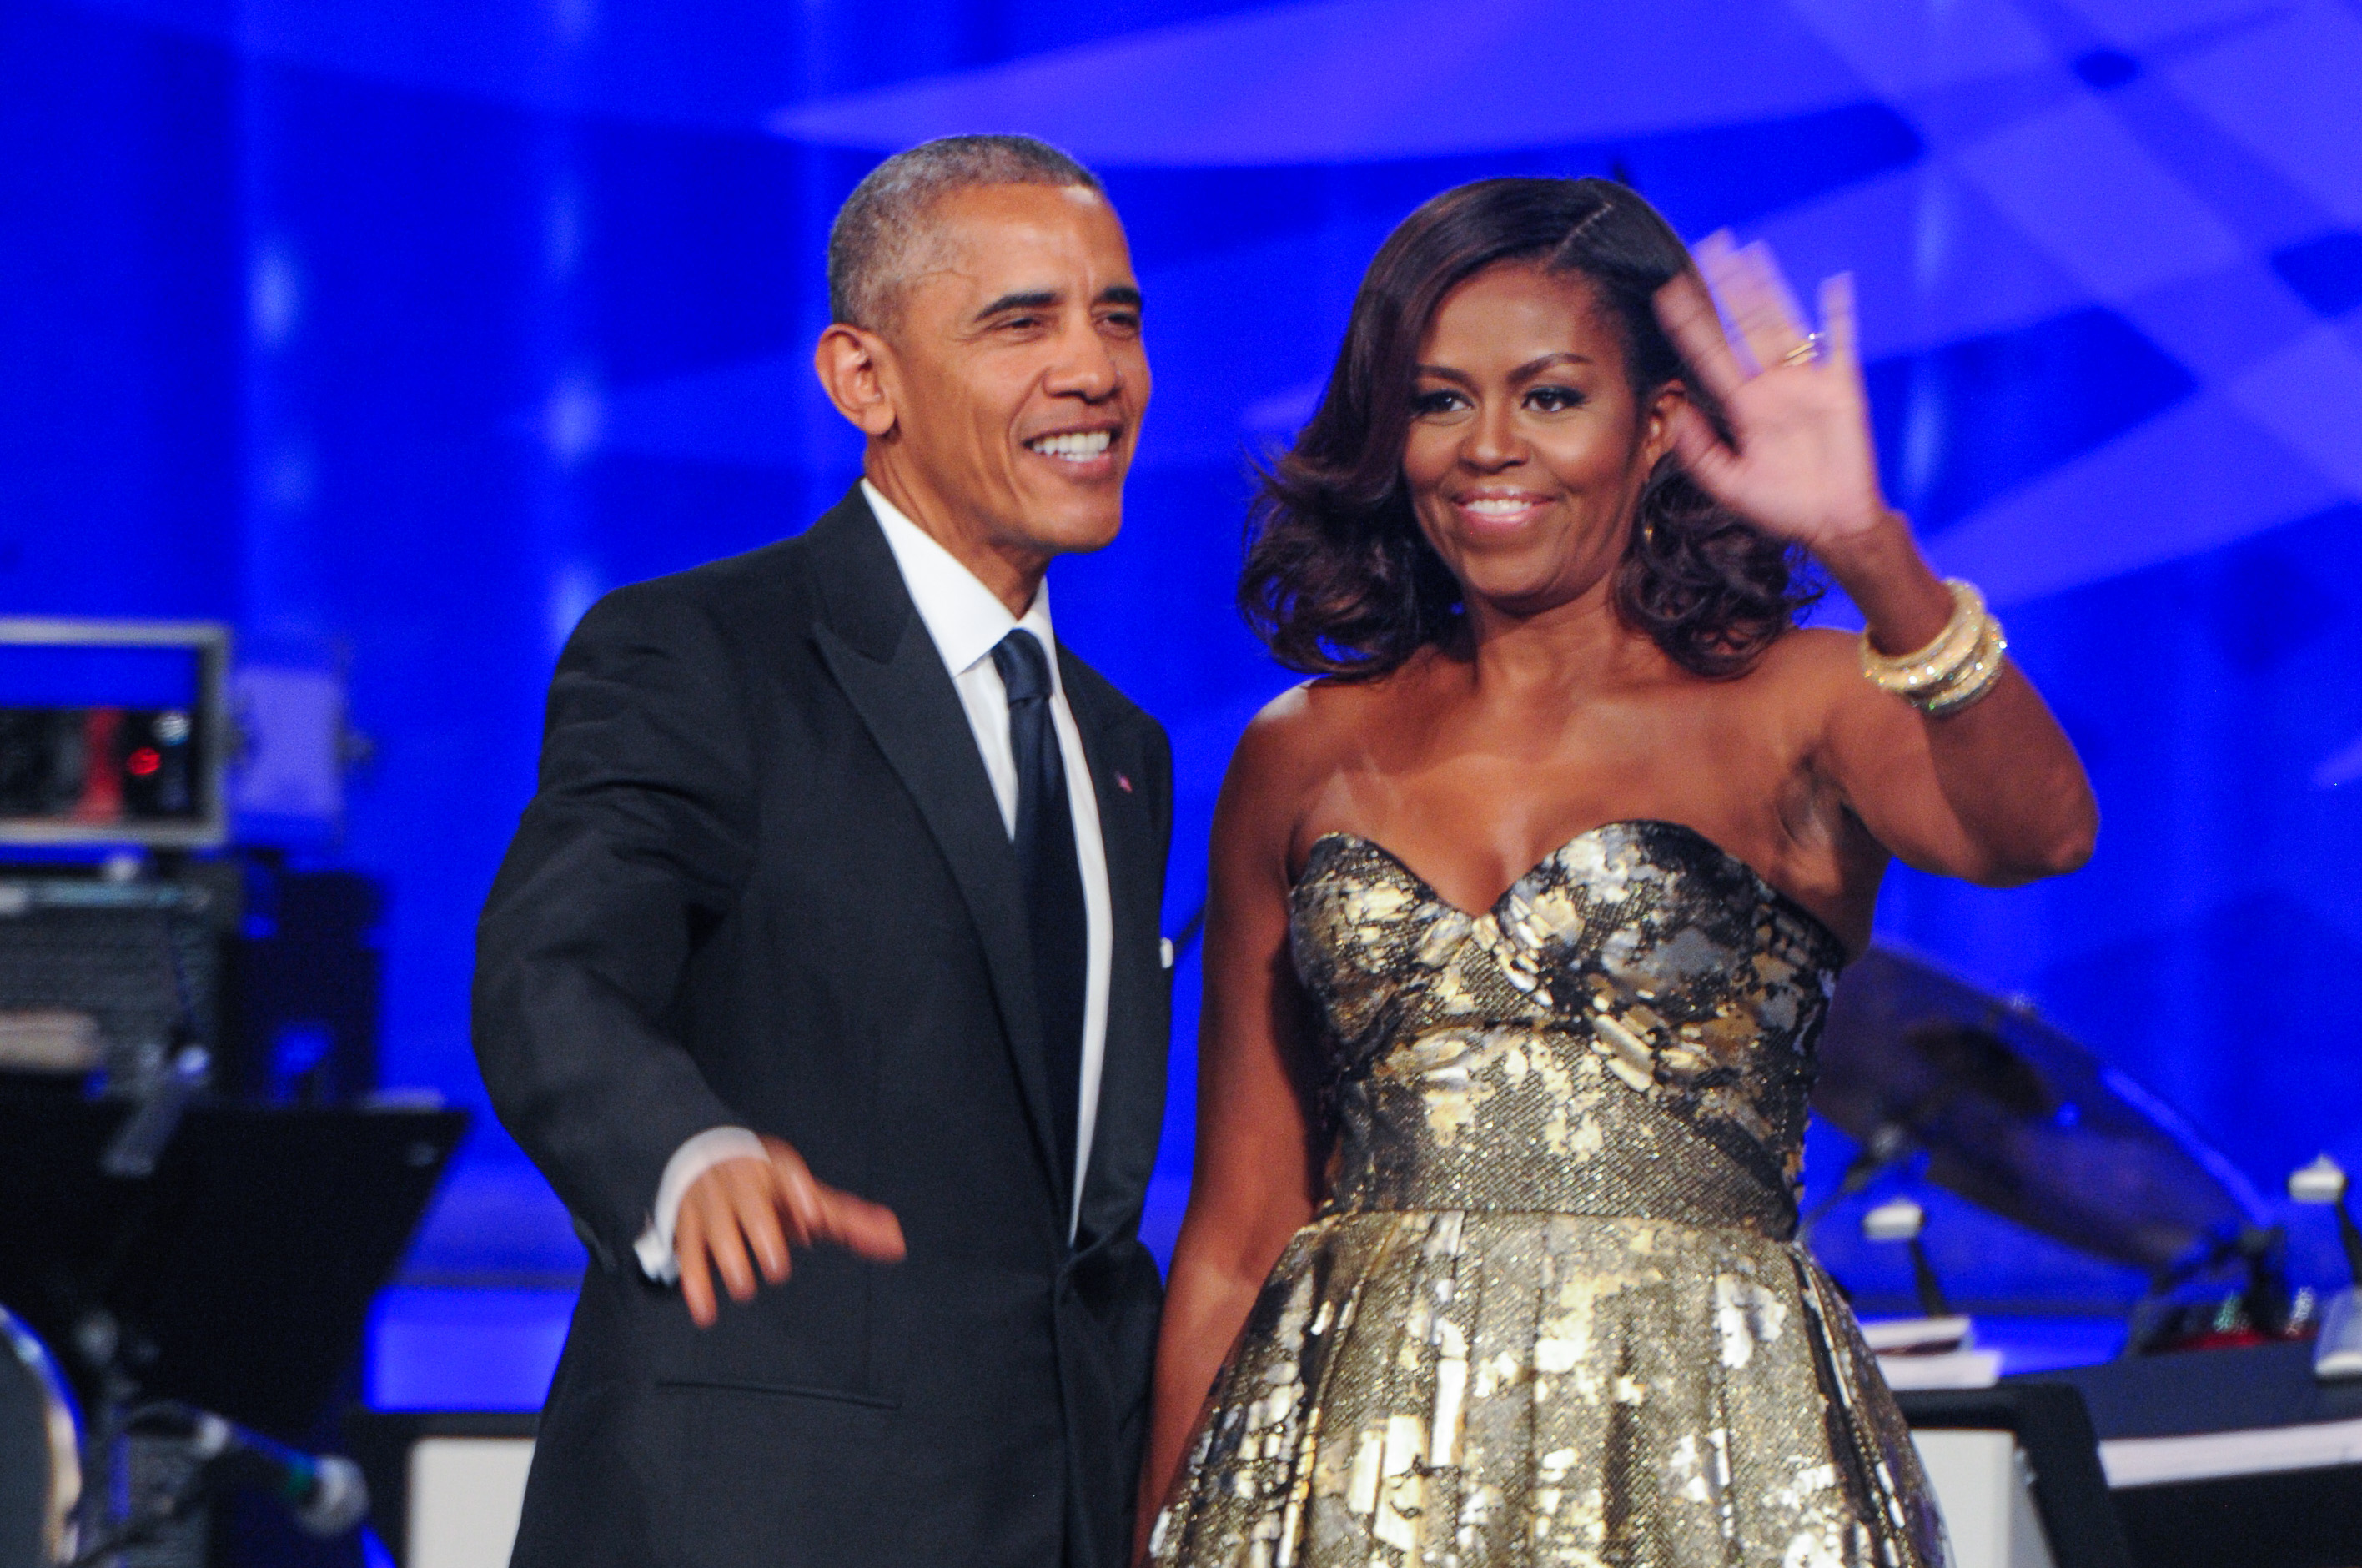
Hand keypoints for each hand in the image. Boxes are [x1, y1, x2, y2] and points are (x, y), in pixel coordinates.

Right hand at [673, 1136, 904, 1327]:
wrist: (704, 1153)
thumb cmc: (770, 1184)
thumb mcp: (807, 1193)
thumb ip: (850, 1220)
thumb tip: (896, 1243)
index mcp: (778, 1173)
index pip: (790, 1176)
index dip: (800, 1194)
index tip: (812, 1216)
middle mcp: (744, 1186)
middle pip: (752, 1207)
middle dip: (764, 1236)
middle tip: (777, 1268)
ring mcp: (713, 1205)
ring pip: (718, 1231)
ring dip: (730, 1261)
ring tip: (745, 1287)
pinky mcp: (688, 1227)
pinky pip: (689, 1255)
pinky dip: (697, 1285)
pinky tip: (706, 1313)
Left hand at [1651, 232, 1890, 553]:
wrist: (1833, 525)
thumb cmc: (1782, 508)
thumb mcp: (1729, 485)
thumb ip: (1700, 451)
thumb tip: (1676, 410)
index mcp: (1744, 407)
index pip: (1711, 354)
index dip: (1691, 324)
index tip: (1668, 292)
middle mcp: (1772, 386)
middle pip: (1744, 326)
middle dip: (1726, 289)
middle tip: (1708, 249)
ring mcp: (1807, 382)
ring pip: (1783, 323)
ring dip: (1768, 289)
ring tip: (1750, 253)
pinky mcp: (1843, 387)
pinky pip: (1843, 342)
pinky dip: (1841, 315)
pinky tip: (1835, 284)